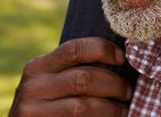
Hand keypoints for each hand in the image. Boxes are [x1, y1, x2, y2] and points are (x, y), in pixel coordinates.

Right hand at [9, 37, 131, 116]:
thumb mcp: (51, 86)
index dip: (103, 50)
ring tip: (124, 110)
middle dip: (113, 85)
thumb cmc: (48, 109)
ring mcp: (32, 110)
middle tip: (128, 92)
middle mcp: (33, 86)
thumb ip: (71, 73)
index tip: (122, 58)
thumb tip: (118, 59)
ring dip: (111, 108)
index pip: (75, 49)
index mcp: (38, 67)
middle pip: (83, 78)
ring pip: (82, 106)